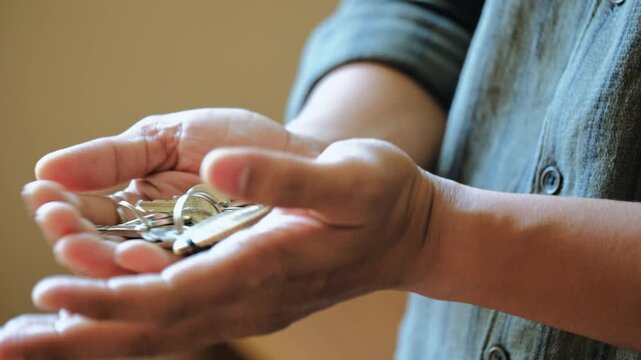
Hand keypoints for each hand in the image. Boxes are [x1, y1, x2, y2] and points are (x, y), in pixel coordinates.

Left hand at [0, 138, 433, 358]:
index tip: (51, 295)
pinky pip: (176, 317)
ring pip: (160, 330)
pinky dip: (127, 319)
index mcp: (266, 267)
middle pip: (154, 329)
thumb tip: (220, 169)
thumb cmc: (380, 199)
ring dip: (95, 335)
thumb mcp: (347, 179)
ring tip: (34, 335)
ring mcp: (247, 302)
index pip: (177, 296)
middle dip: (81, 337)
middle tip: (9, 341)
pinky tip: (98, 312)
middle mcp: (250, 297)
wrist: (407, 232)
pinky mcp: (246, 294)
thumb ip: (284, 179)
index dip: (112, 299)